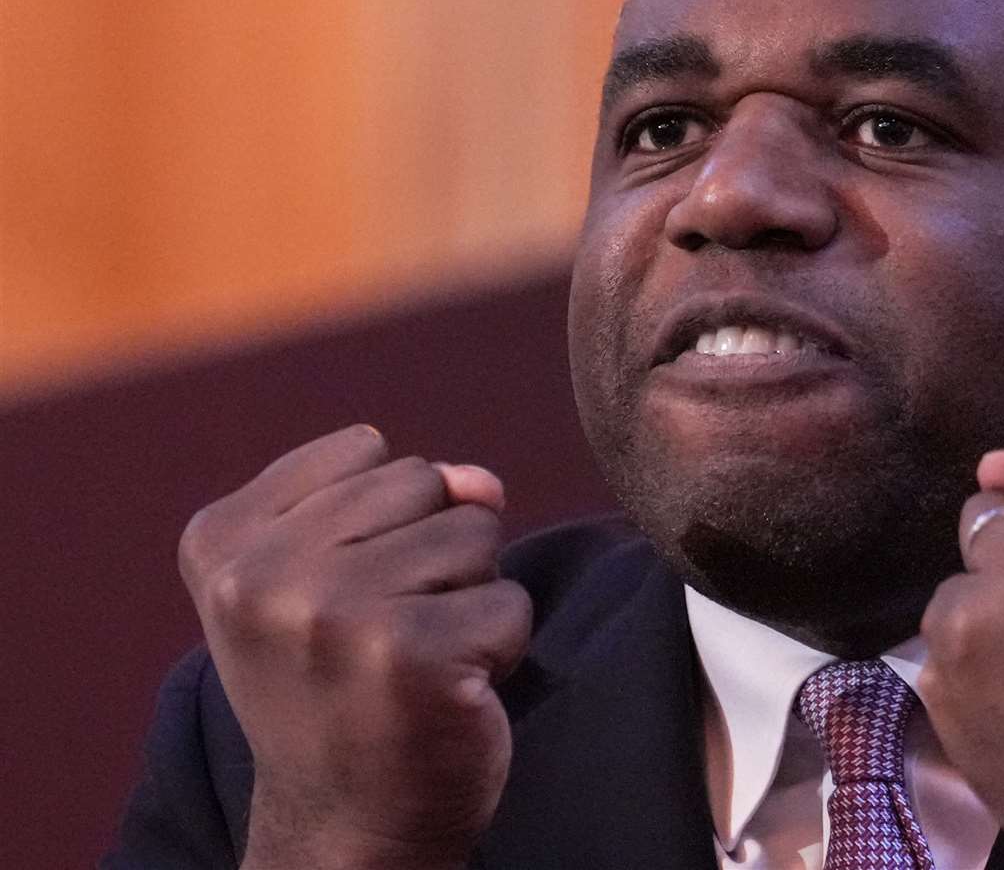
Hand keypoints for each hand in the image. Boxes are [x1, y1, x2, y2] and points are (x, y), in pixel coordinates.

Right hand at [177, 425, 532, 869]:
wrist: (347, 824)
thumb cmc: (347, 682)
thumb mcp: (337, 571)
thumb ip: (404, 496)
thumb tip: (482, 483)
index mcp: (221, 540)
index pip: (367, 449)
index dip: (383, 519)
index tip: (343, 596)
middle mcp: (261, 576)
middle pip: (425, 484)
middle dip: (431, 553)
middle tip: (385, 635)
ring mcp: (334, 617)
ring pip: (476, 533)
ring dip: (468, 596)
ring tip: (416, 657)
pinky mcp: (412, 659)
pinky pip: (511, 602)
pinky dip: (501, 646)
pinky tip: (448, 692)